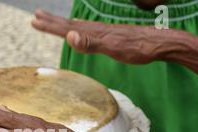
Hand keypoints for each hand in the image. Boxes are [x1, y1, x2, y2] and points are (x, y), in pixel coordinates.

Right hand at [32, 9, 171, 63]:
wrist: (162, 43)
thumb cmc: (139, 49)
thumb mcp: (114, 48)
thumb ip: (91, 44)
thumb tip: (69, 37)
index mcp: (94, 33)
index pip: (66, 29)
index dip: (50, 26)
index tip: (34, 21)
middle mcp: (97, 30)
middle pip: (69, 25)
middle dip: (52, 21)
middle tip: (36, 15)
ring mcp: (104, 32)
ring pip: (77, 27)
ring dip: (62, 24)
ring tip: (51, 20)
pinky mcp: (111, 35)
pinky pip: (88, 31)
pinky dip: (78, 29)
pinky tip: (79, 30)